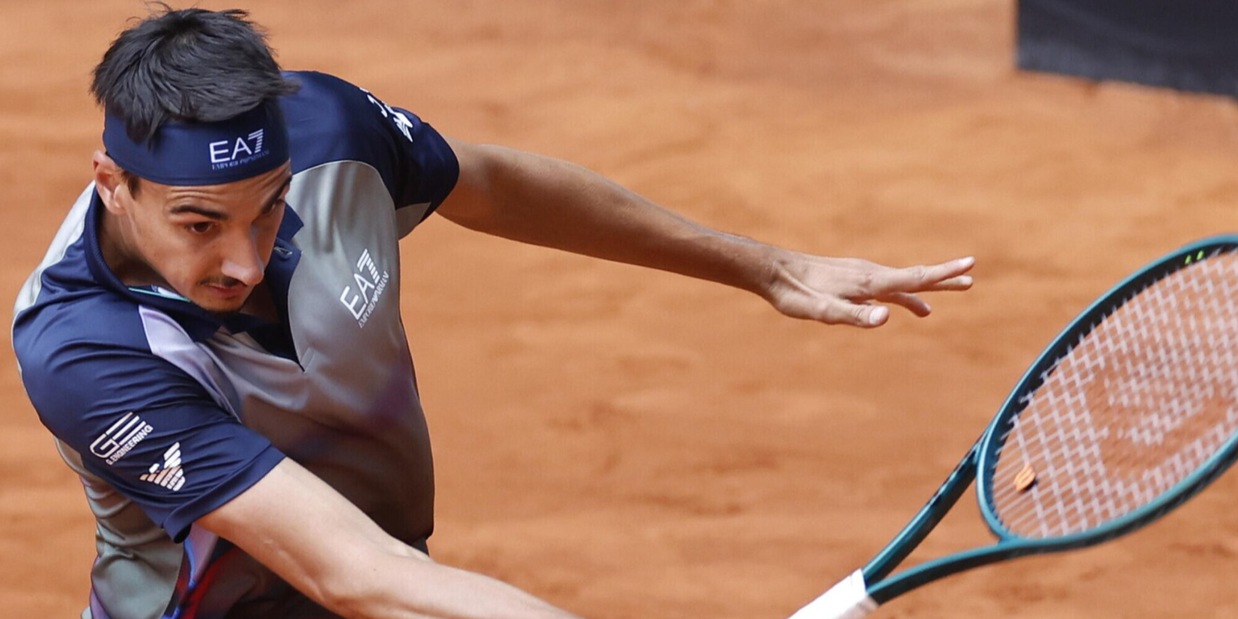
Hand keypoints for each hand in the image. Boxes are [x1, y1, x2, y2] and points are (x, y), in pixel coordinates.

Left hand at [763, 253, 974, 327]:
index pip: (914, 278)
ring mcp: (860, 275)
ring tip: (941, 301)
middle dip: (942, 278)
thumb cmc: (797, 293)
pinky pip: (883, 287)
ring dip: (923, 290)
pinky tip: (898, 307)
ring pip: (899, 283)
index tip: (970, 266)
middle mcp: (869, 274)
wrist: (774, 271)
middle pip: (914, 277)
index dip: (943, 274)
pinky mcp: (850, 279)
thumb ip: (855, 315)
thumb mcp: (824, 311)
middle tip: (970, 278)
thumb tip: (886, 317)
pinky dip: (898, 295)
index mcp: (869, 282)